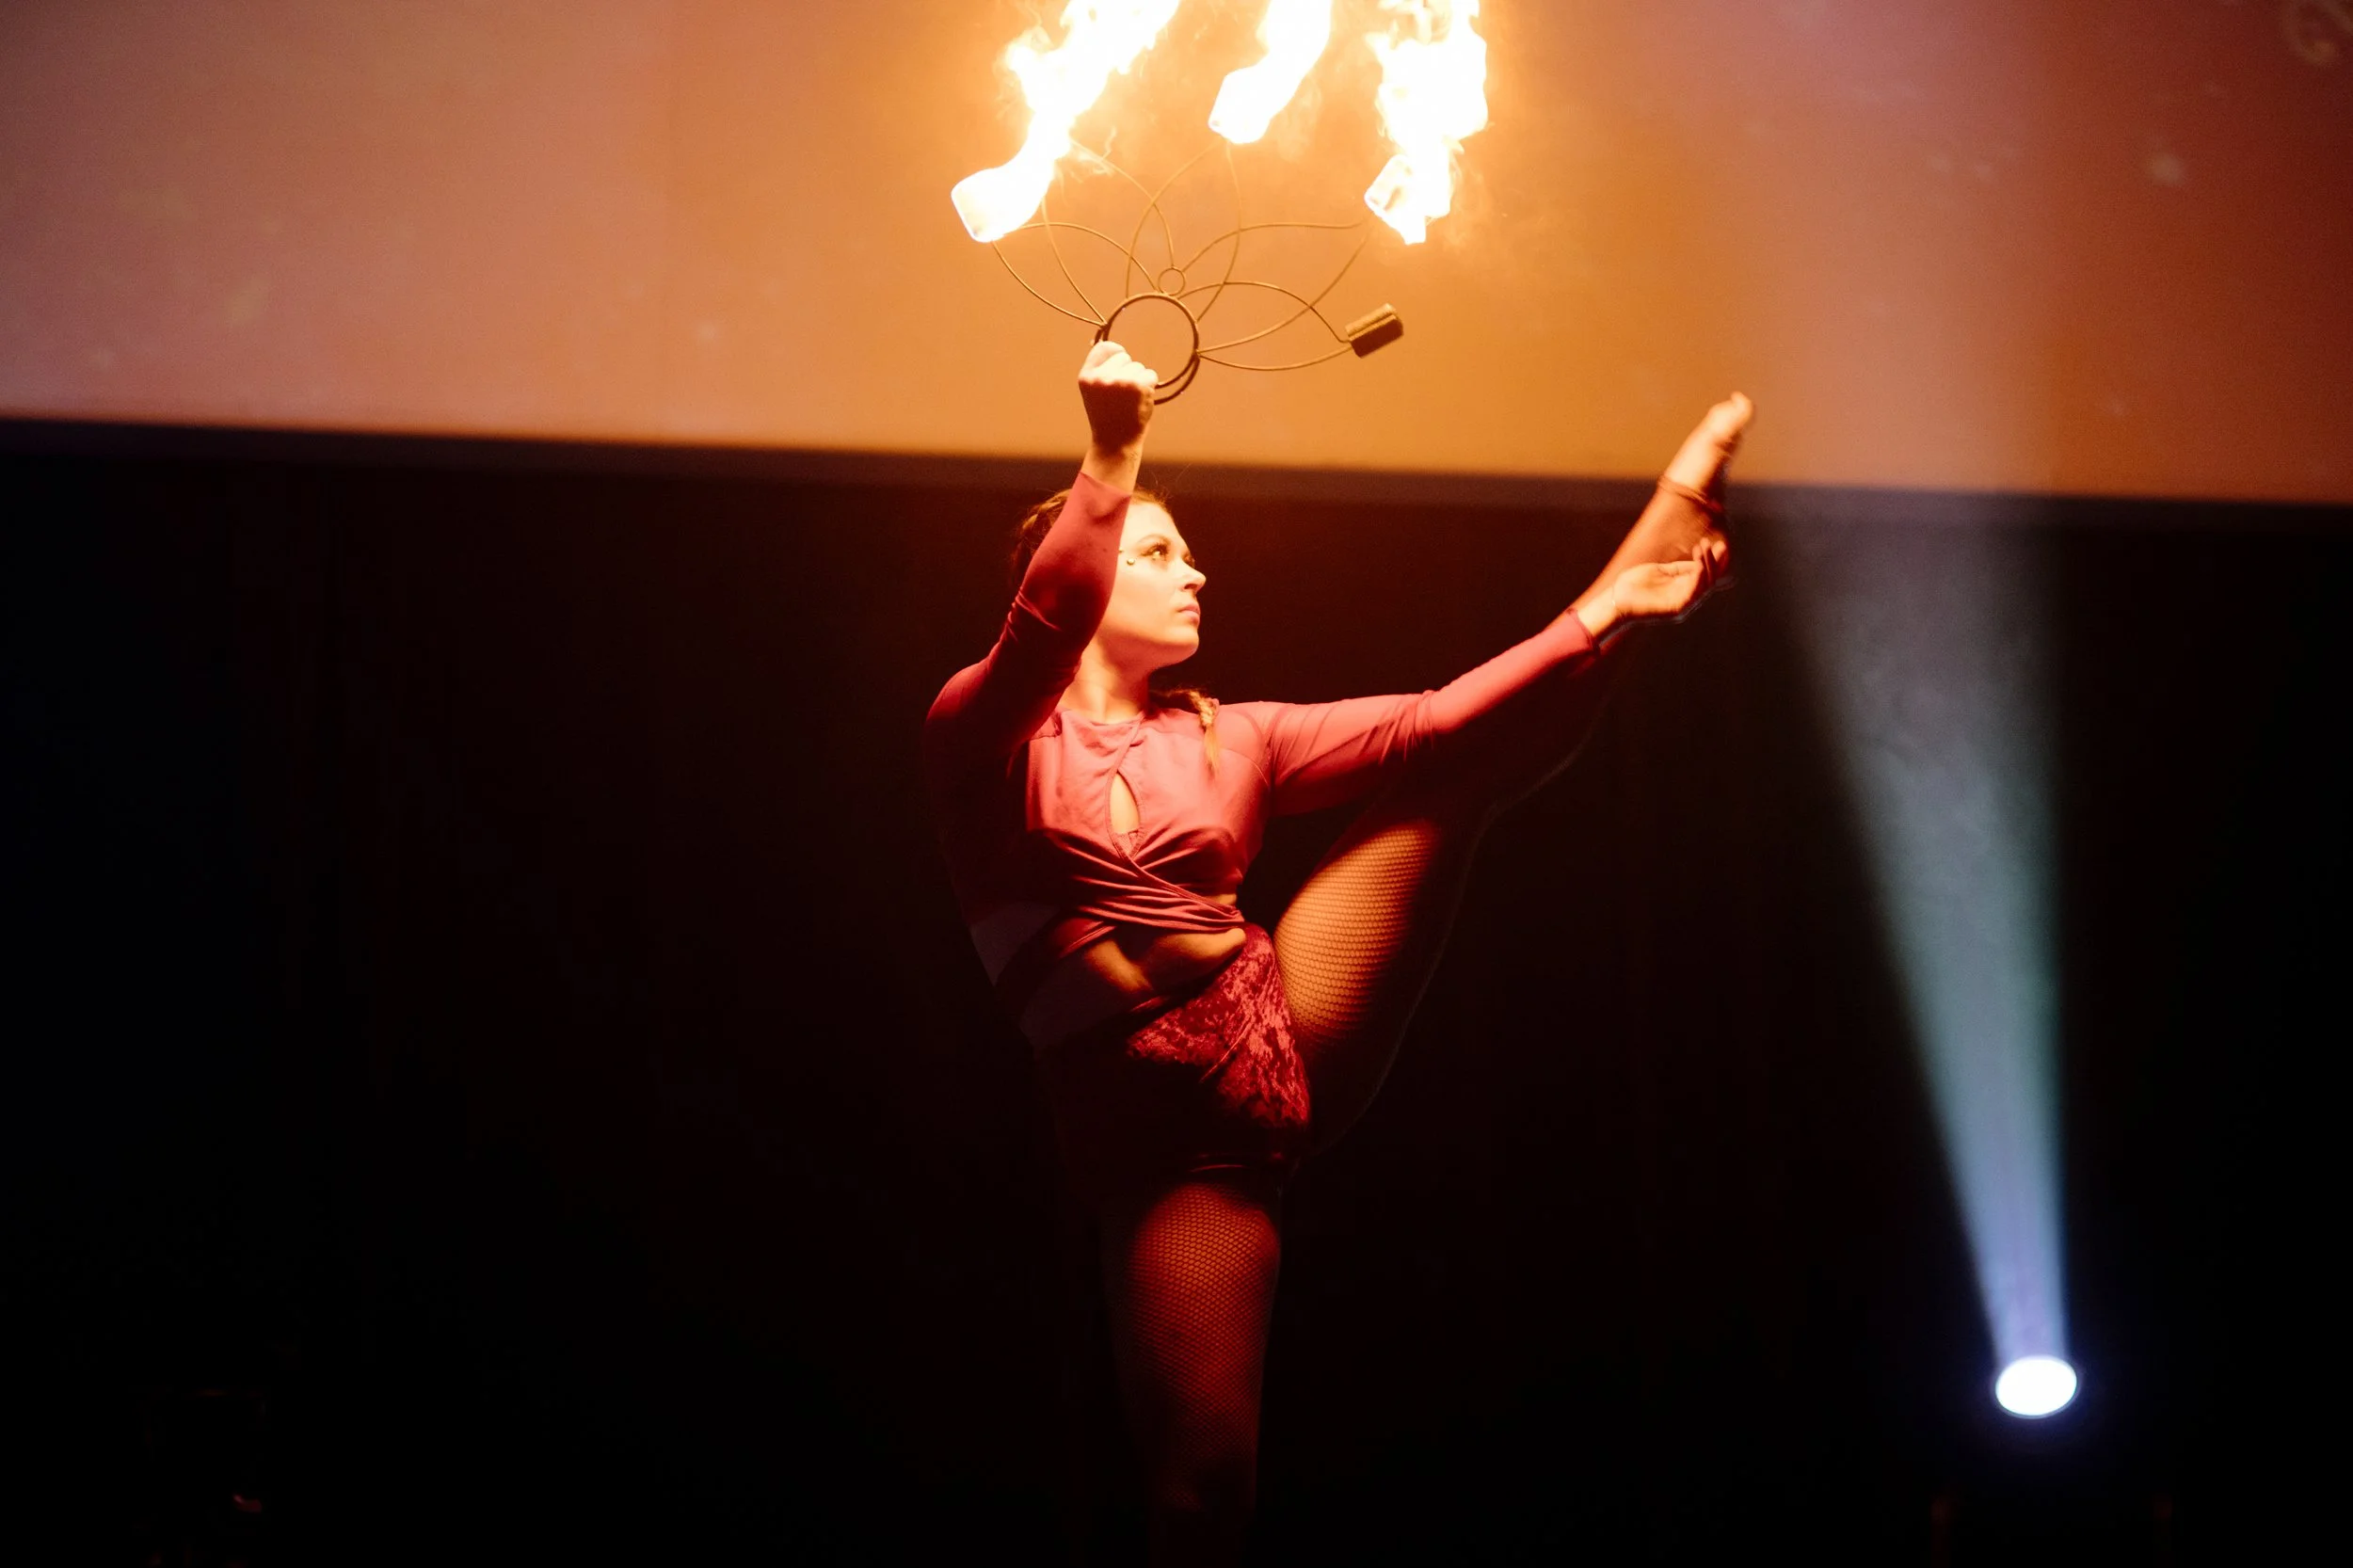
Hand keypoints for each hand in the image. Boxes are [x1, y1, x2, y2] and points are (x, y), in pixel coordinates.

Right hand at [1079, 340, 1156, 456]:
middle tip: (1124, 395)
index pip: (1103, 348)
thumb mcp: (1095, 393)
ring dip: (1139, 380)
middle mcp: (1100, 377)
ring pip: (1138, 366)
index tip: (1121, 358)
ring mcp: (1119, 381)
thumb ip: (1102, 372)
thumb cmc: (1108, 419)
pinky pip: (1150, 375)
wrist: (1115, 444)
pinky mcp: (1138, 386)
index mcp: (1086, 377)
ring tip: (1131, 401)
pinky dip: (1150, 386)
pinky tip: (1140, 402)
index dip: (1115, 351)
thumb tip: (1119, 350)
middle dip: (1128, 370)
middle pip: (1124, 357)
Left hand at [1578, 531, 1729, 637]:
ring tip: (1703, 548)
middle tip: (1716, 544)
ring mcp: (1682, 604)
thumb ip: (1679, 568)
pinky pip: (1693, 593)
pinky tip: (1699, 564)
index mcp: (1681, 588)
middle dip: (1715, 562)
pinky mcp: (1676, 609)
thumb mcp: (1660, 571)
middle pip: (1709, 580)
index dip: (1712, 560)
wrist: (1615, 599)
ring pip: (1705, 586)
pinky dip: (1699, 578)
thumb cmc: (1633, 585)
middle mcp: (1685, 597)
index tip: (1715, 544)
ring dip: (1708, 565)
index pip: (1703, 574)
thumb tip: (1699, 559)